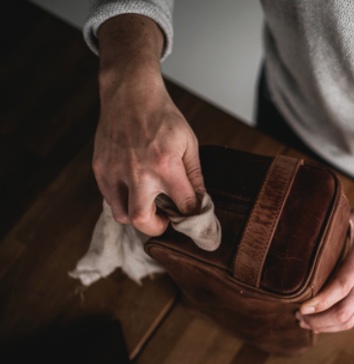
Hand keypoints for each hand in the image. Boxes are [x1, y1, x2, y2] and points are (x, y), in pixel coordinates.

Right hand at [93, 78, 203, 235]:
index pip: (184, 207)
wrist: (130, 94)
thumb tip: (199, 202)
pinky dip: (123, 200)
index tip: (192, 216)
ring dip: (137, 215)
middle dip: (158, 228)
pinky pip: (110, 199)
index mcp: (166, 165)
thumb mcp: (189, 143)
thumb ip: (194, 176)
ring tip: (149, 202)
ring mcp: (115, 171)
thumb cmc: (164, 117)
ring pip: (122, 215)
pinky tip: (134, 188)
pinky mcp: (100, 169)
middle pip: (143, 221)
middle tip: (165, 219)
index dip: (192, 216)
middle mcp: (138, 172)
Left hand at [296, 207, 353, 332]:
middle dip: (316, 320)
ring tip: (304, 322)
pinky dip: (335, 325)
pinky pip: (353, 320)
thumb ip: (338, 215)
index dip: (320, 301)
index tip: (301, 306)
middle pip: (341, 313)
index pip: (340, 288)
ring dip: (324, 326)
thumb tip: (312, 213)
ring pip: (347, 321)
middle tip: (297, 316)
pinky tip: (320, 322)